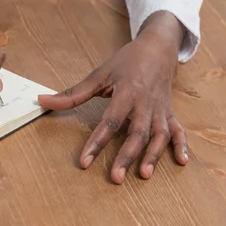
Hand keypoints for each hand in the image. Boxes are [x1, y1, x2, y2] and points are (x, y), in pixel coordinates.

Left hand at [38, 11, 188, 183]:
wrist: (158, 47)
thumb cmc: (126, 61)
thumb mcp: (99, 74)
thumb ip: (73, 93)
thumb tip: (43, 101)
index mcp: (127, 93)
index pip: (110, 122)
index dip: (96, 142)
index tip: (85, 162)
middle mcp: (146, 104)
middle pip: (137, 134)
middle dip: (126, 157)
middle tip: (115, 178)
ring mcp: (161, 110)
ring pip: (159, 136)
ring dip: (153, 156)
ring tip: (144, 175)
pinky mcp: (170, 113)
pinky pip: (179, 131)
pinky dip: (182, 145)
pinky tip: (181, 162)